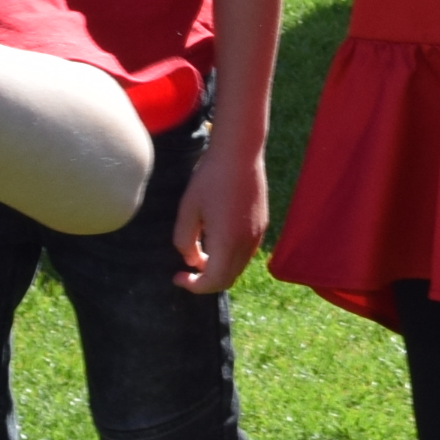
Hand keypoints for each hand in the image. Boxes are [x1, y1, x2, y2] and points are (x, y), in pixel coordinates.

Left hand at [171, 114, 267, 296]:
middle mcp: (247, 243)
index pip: (213, 281)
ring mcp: (258, 234)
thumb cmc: (210, 179)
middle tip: (186, 271)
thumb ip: (184, 240)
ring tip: (199, 253)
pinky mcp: (262, 224)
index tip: (178, 277)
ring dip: (218, 268)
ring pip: (238, 267)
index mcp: (228, 242)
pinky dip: (229, 256)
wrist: (240, 153)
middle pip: (227, 279)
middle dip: (206, 280)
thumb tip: (191, 259)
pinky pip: (245, 252)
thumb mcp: (188, 210)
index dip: (194, 286)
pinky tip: (215, 238)